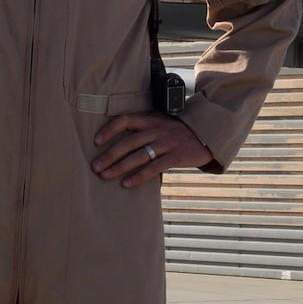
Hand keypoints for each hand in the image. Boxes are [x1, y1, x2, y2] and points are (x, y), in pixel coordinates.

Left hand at [92, 113, 210, 188]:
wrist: (207, 135)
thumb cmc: (178, 131)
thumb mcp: (161, 122)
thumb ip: (143, 127)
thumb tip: (119, 139)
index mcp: (150, 119)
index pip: (125, 120)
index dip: (109, 130)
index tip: (95, 141)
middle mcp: (157, 129)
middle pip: (128, 141)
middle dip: (109, 155)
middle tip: (95, 167)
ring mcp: (167, 143)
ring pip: (139, 155)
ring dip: (120, 167)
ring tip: (105, 176)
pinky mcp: (176, 156)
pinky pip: (154, 167)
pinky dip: (139, 176)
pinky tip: (127, 184)